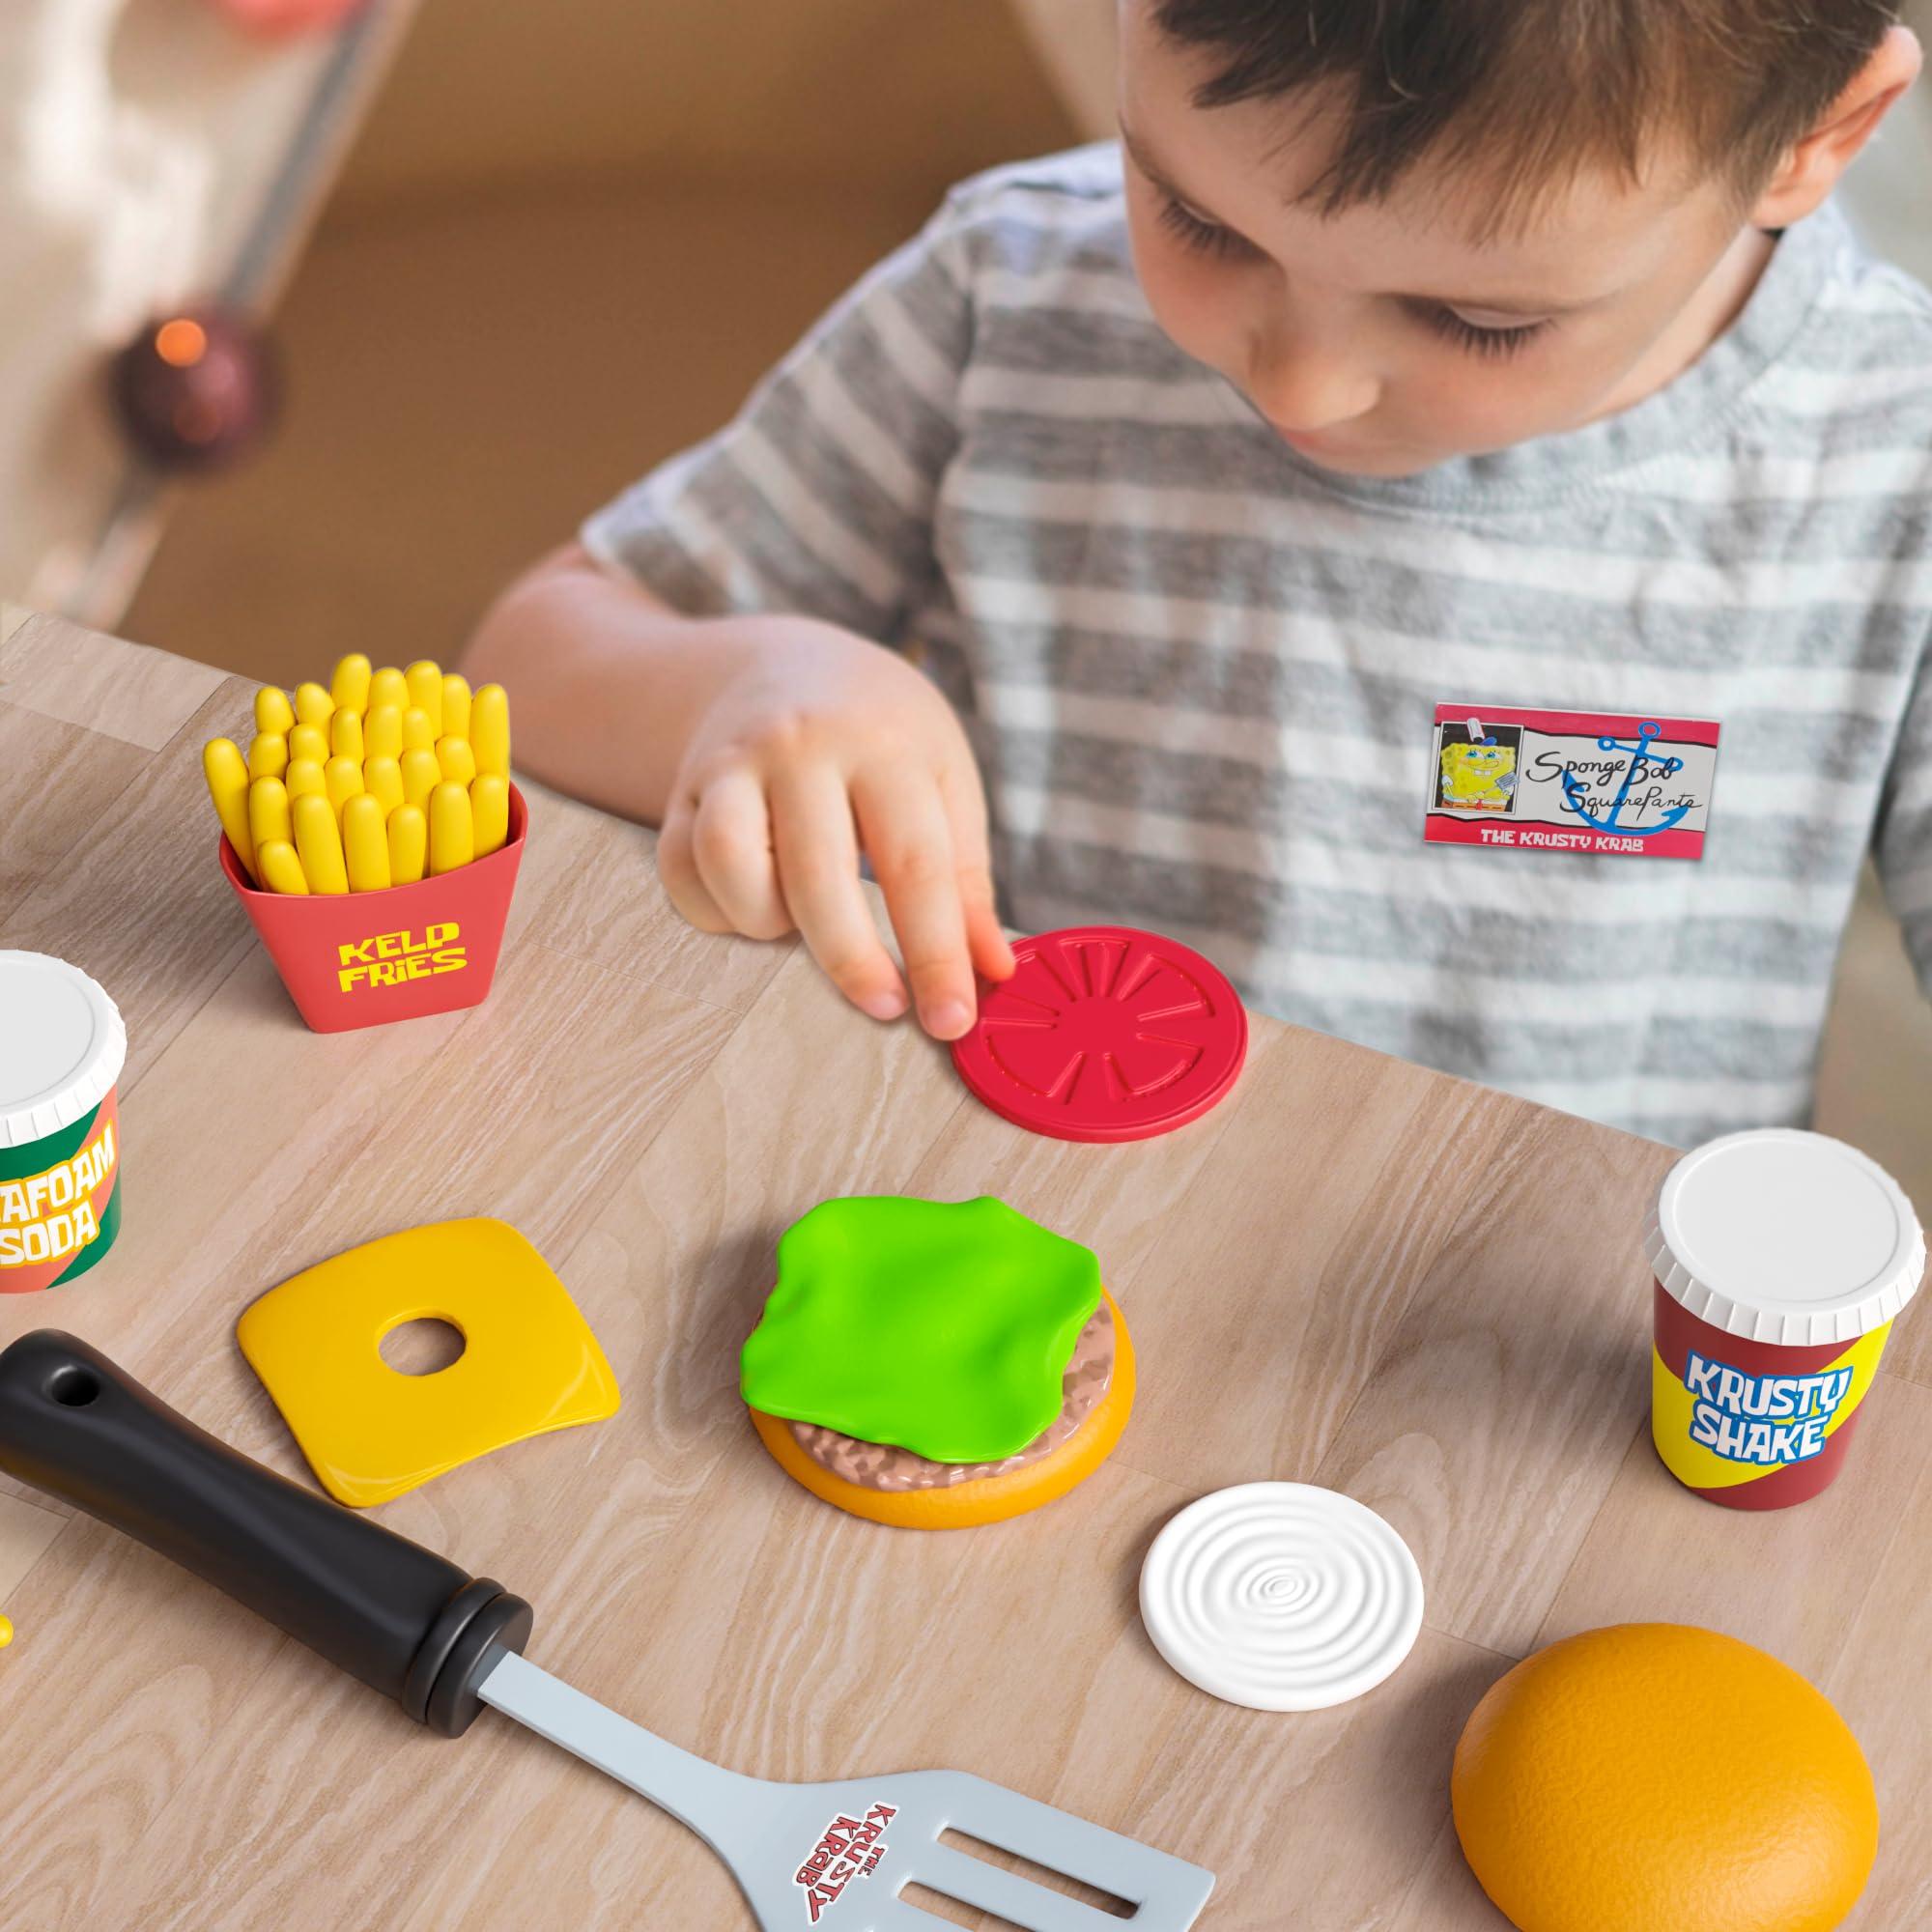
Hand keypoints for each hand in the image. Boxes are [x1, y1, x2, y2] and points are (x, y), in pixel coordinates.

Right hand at [657, 618, 1014, 1036]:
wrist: (790, 662)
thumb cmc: (885, 737)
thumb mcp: (945, 781)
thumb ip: (967, 880)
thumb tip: (992, 975)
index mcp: (884, 745)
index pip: (916, 866)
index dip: (935, 955)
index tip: (951, 1022)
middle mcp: (801, 747)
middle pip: (818, 875)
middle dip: (853, 961)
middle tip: (885, 1006)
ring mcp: (731, 765)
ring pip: (730, 867)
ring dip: (766, 923)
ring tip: (802, 925)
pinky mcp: (681, 791)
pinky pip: (681, 873)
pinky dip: (716, 910)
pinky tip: (756, 905)